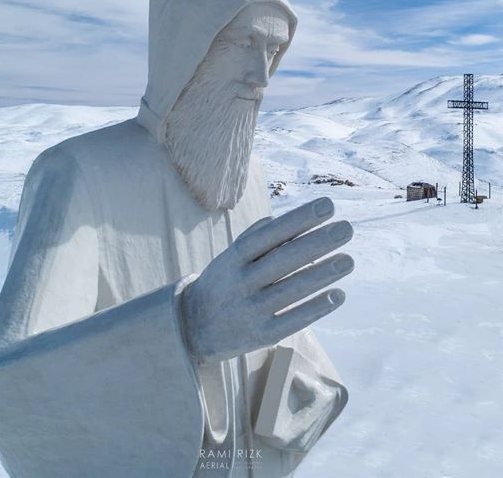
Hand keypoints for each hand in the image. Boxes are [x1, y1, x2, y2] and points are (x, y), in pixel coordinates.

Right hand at [181, 197, 353, 362]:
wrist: (193, 327)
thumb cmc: (224, 282)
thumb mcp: (230, 256)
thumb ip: (255, 236)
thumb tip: (286, 218)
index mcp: (234, 257)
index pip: (270, 234)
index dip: (299, 219)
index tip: (328, 205)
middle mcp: (241, 282)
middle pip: (283, 259)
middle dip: (317, 242)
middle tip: (347, 228)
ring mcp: (250, 310)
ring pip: (291, 289)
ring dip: (323, 274)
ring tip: (349, 260)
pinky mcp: (261, 335)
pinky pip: (293, 320)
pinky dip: (316, 308)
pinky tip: (338, 295)